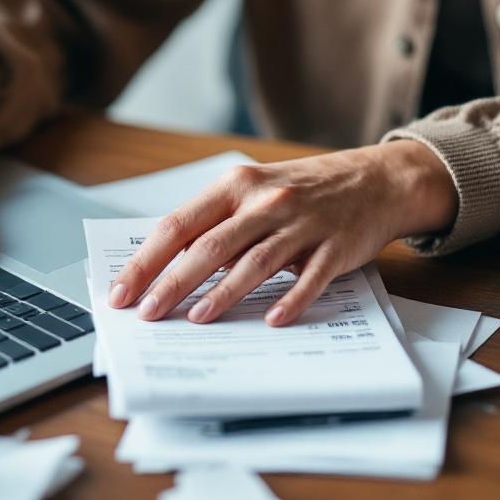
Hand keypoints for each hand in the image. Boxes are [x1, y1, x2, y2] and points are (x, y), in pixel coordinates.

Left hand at [107, 140, 456, 325]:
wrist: (376, 179)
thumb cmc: (304, 191)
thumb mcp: (254, 192)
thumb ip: (216, 223)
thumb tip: (165, 267)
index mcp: (235, 186)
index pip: (178, 225)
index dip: (147, 261)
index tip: (122, 292)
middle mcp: (265, 201)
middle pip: (210, 246)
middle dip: (173, 283)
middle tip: (148, 314)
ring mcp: (302, 223)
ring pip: (255, 261)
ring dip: (223, 293)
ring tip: (197, 319)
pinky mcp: (335, 245)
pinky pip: (310, 276)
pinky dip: (291, 299)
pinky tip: (273, 320)